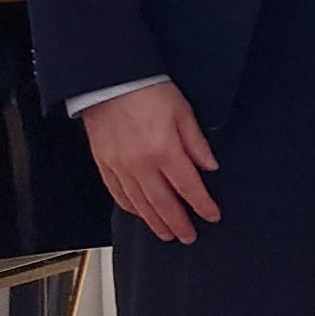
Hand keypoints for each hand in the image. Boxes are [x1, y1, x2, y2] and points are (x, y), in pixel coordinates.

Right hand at [82, 82, 221, 244]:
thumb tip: (209, 167)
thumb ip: (197, 144)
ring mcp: (119, 165)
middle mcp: (140, 163)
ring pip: (139, 203)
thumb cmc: (147, 90)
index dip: (201, 205)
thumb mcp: (183, 112)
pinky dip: (130, 207)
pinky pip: (117, 192)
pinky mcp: (103, 162)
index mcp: (164, 150)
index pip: (188, 187)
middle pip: (162, 203)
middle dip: (178, 223)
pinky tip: (139, 213)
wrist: (109, 79)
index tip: (211, 216)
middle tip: (188, 236)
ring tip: (166, 234)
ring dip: (154, 222)